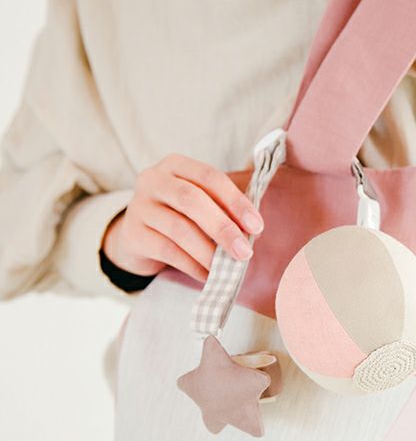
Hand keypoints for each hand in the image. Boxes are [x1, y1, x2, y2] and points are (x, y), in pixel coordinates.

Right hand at [101, 154, 262, 282]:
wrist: (137, 235)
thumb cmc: (177, 215)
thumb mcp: (199, 203)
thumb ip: (223, 209)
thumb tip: (252, 232)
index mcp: (176, 165)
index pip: (210, 177)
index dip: (236, 201)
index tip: (257, 226)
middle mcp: (153, 180)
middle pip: (192, 200)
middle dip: (223, 228)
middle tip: (245, 252)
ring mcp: (139, 206)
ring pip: (179, 229)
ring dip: (208, 252)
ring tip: (227, 269)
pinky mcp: (132, 234)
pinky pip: (167, 251)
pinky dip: (192, 266)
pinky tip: (207, 275)